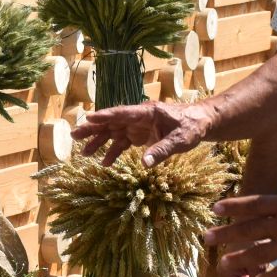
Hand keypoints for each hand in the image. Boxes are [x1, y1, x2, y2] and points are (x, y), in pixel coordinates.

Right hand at [73, 99, 214, 166]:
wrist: (201, 123)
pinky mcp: (142, 134)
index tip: (89, 118)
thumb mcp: (180, 140)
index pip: (122, 113)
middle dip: (93, 128)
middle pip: (112, 122)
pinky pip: (124, 143)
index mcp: (148, 112)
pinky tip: (105, 162)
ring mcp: (139, 126)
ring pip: (114, 132)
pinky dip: (114, 151)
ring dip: (99, 141)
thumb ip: (162, 150)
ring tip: (83, 152)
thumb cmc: (192, 127)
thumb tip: (144, 163)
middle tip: (74, 135)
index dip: (105, 116)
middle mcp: (140, 117)